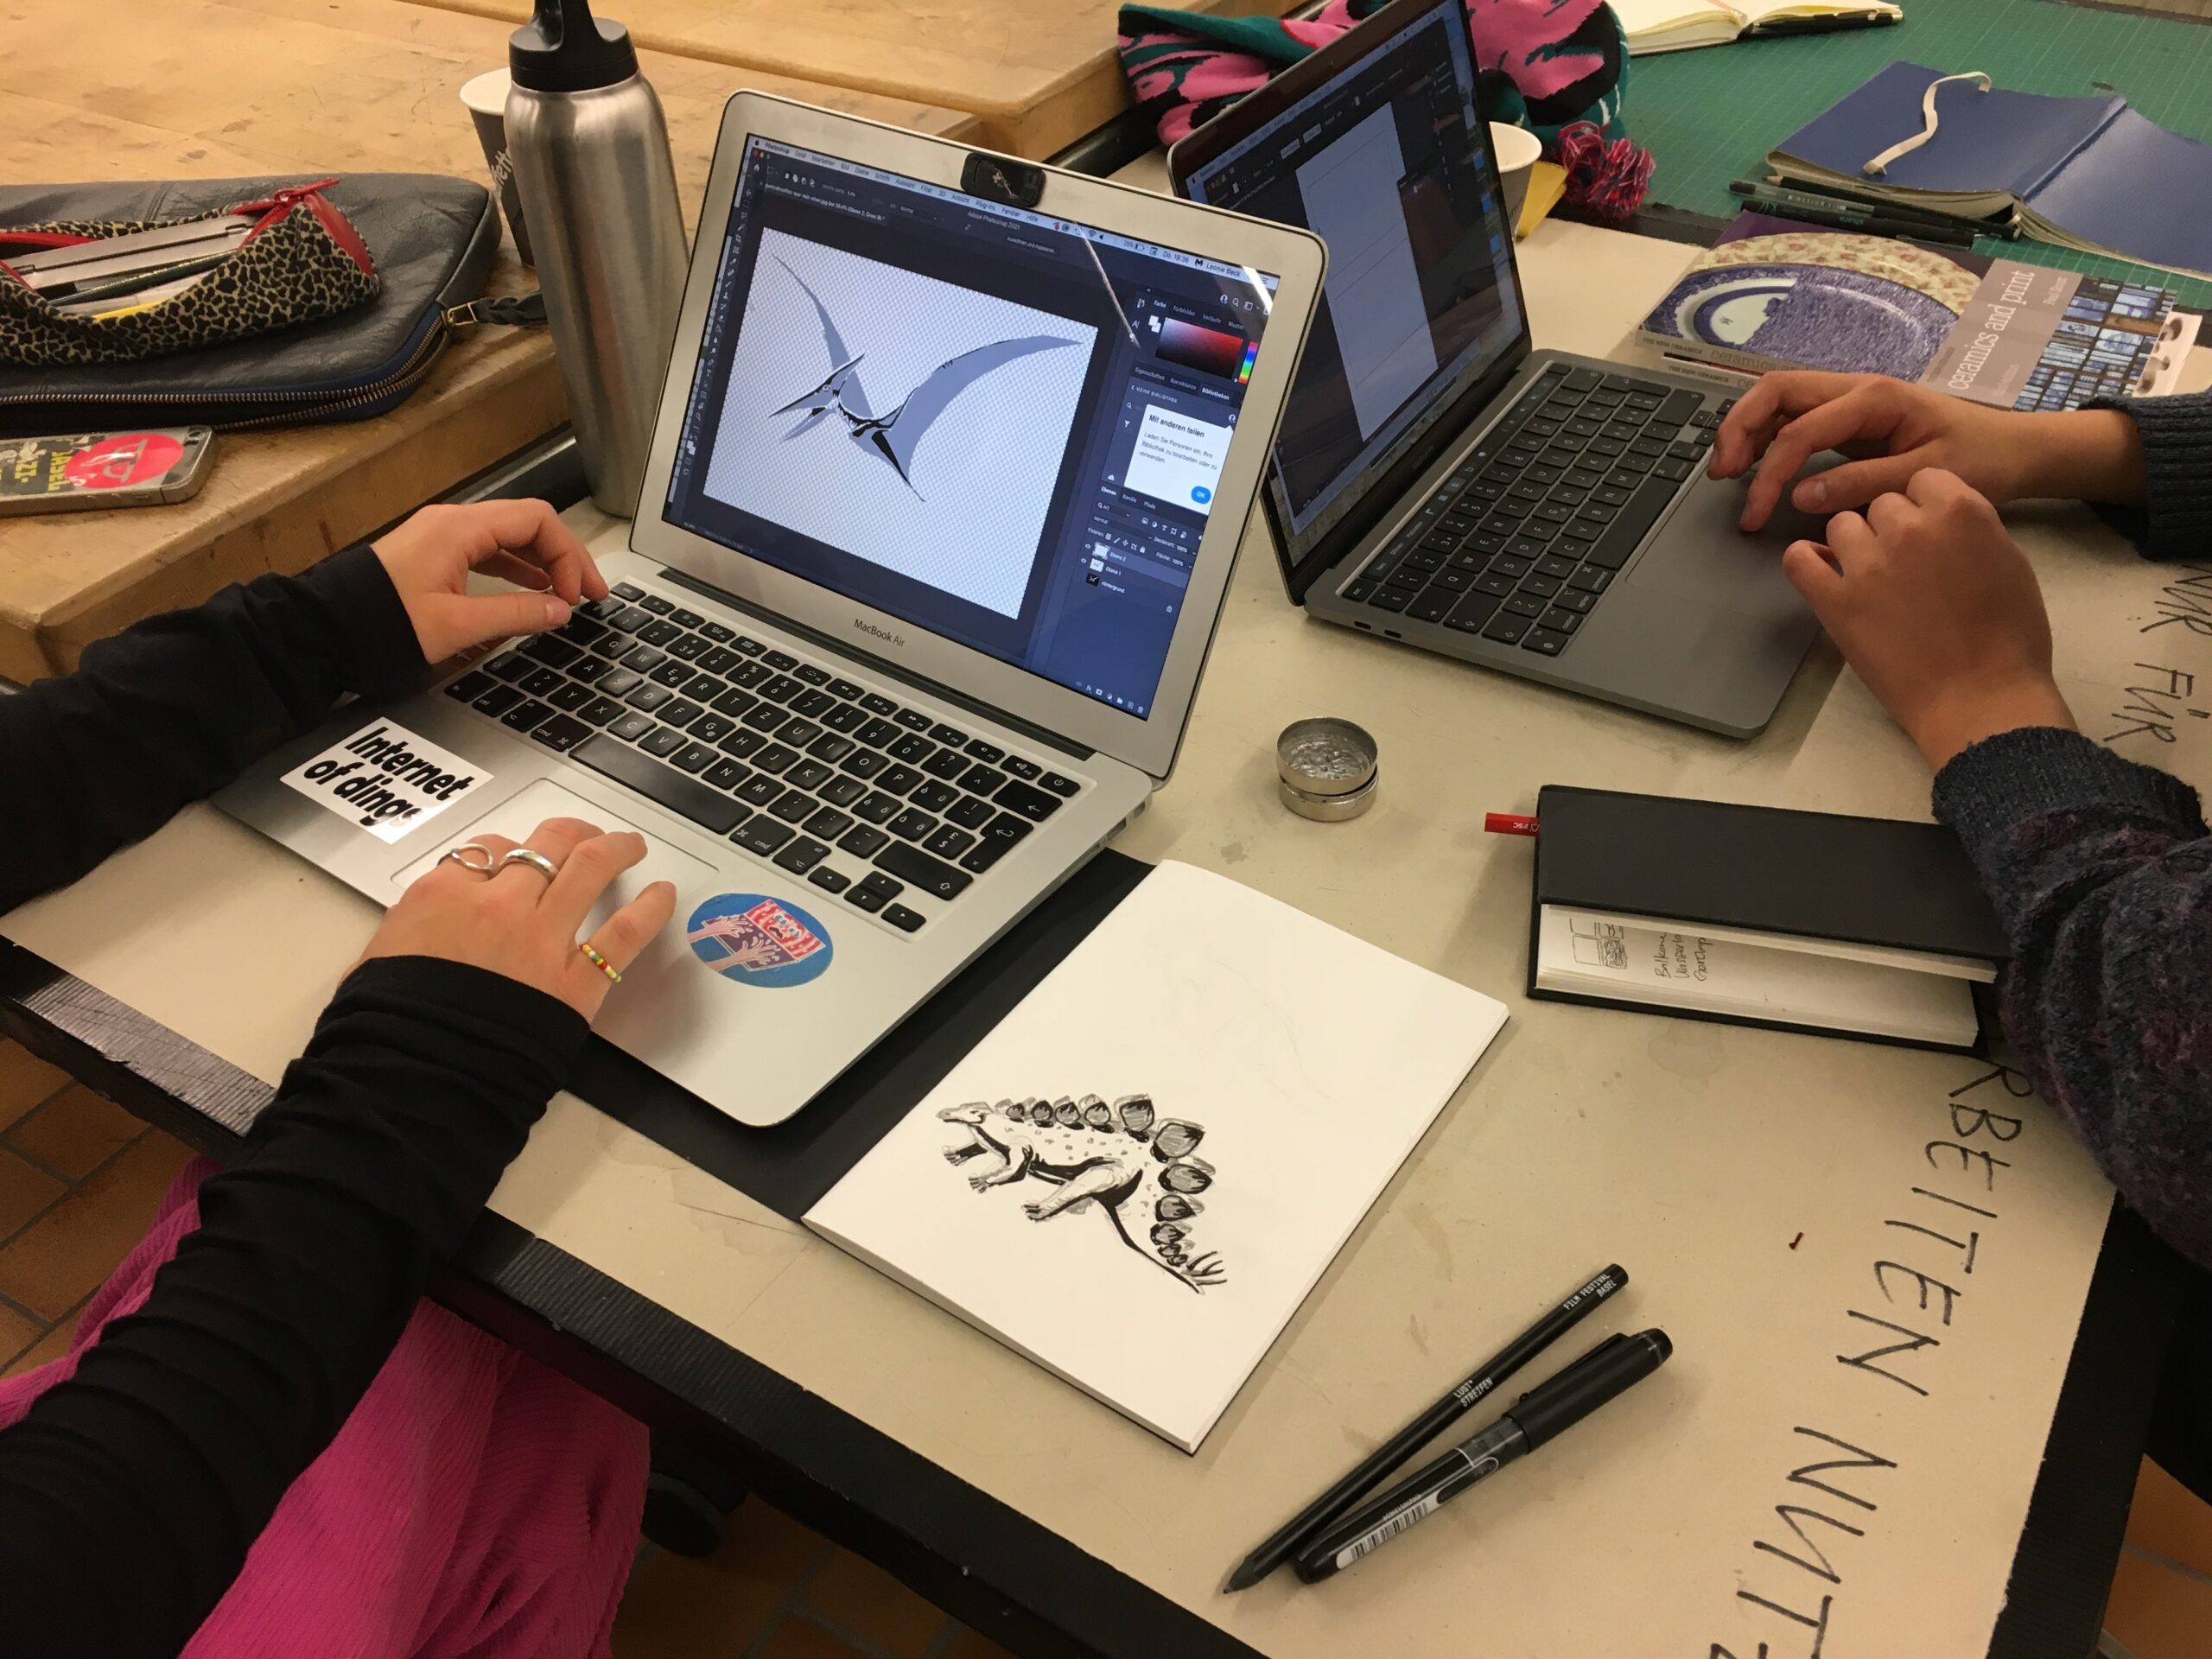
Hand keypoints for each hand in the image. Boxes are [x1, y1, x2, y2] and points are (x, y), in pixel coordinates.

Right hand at [360, 817, 675, 1020]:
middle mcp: (497, 905)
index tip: (518, 859)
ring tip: (631, 846)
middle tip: (585, 836)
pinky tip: (665, 895)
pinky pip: (624, 933)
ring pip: (589, 868)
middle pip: (544, 845)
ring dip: (615, 848)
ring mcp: (540, 938)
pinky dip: (650, 910)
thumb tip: (416, 935)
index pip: (486, 851)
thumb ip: (406, 935)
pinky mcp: (575, 980)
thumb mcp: (376, 965)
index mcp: (442, 896)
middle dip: (570, 834)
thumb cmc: (387, 1028)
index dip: (509, 851)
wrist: (413, 1076)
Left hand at [372, 500, 610, 663]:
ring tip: (568, 594)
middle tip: (591, 593)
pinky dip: (517, 565)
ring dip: (544, 562)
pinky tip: (532, 588)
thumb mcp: (457, 625)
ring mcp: (442, 534)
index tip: (577, 596)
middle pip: (529, 523)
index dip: (569, 556)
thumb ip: (516, 615)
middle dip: (566, 556)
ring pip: (510, 535)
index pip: (538, 522)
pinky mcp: (434, 552)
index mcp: (461, 529)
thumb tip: (560, 611)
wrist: (324, 628)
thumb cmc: (381, 624)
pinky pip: (489, 548)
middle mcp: (453, 522)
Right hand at [1708, 372, 2144, 531]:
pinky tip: (1756, 467)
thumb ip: (1863, 484)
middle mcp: (1856, 390)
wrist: (2013, 449)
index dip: (1770, 473)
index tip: (1757, 515)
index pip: (1800, 430)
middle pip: (1775, 392)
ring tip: (1727, 472)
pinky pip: (1795, 418)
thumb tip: (1802, 495)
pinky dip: (1767, 438)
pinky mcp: (1849, 420)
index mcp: (1875, 399)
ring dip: (1747, 430)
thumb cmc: (1980, 459)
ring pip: (1780, 400)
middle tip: (1722, 475)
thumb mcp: (1927, 477)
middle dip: (1739, 429)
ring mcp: (1851, 402)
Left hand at [1783, 470, 2074, 770]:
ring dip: (1854, 544)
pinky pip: (1799, 560)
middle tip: (1906, 565)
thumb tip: (1938, 518)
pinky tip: (1823, 572)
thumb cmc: (2009, 637)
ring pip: (1841, 525)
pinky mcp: (1834, 601)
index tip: (1929, 531)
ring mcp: (1867, 564)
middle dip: (1891, 528)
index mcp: (1960, 510)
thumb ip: (1971, 527)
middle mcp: (1909, 528)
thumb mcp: (2009, 561)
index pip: (1921, 481)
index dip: (1924, 505)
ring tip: (1872, 575)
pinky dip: (1806, 561)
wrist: (1981, 697)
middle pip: (1881, 504)